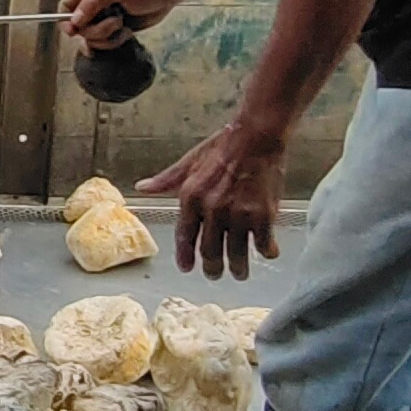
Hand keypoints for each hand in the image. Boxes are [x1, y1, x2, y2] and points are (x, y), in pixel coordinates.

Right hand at [61, 0, 170, 50]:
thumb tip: (75, 21)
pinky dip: (114, 42)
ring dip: (107, 37)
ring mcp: (102, 18)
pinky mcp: (113, 29)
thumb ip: (92, 3)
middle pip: (79, 27)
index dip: (66, 20)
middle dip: (96, 30)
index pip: (66, 6)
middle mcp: (93, 4)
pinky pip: (104, 43)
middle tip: (115, 22)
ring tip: (123, 25)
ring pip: (91, 38)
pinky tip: (126, 32)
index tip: (74, 31)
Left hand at [144, 119, 284, 280]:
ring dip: (238, 268)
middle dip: (212, 268)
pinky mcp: (263, 216)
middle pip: (210, 252)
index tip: (187, 268)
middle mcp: (212, 210)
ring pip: (236, 254)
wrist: (257, 136)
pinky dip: (266, 252)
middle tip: (214, 274)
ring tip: (239, 273)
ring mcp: (238, 215)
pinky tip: (268, 253)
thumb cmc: (223, 146)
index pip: (184, 236)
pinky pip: (263, 244)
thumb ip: (166, 180)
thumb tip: (142, 187)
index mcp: (191, 197)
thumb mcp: (189, 162)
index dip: (185, 256)